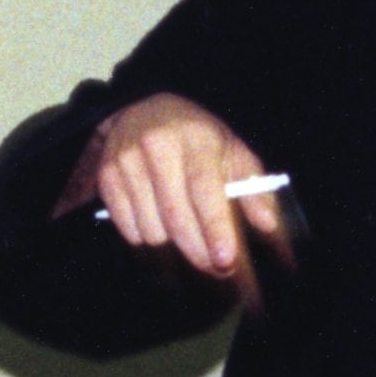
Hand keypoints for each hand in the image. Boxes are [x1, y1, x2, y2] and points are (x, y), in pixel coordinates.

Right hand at [86, 94, 290, 285]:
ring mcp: (127, 163)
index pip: (203, 189)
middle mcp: (157, 148)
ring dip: (174, 246)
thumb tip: (267, 225)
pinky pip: (129, 231)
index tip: (225, 259)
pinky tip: (161, 226)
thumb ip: (252, 187)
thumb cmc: (196, 136)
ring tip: (189, 237)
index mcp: (195, 139)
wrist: (141, 108)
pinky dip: (148, 239)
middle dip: (199, 253)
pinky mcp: (107, 179)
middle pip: (176, 217)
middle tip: (218, 268)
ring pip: (152, 231)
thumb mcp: (231, 149)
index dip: (214, 228)